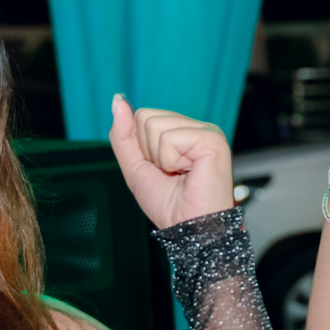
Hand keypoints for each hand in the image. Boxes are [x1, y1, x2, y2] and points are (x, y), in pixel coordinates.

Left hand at [107, 94, 235, 229]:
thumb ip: (124, 135)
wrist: (189, 229)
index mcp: (182, 130)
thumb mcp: (135, 167)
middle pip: (146, 117)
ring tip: (181, 174)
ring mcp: (206, 130)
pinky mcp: (212, 138)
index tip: (161, 169)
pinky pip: (170, 139)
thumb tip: (117, 100)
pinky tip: (190, 172)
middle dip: (149, 151)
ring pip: (155, 125)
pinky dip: (172, 161)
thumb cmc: (169, 204)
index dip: (142, 147)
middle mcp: (196, 126)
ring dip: (160, 158)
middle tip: (172, 173)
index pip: (142, 116)